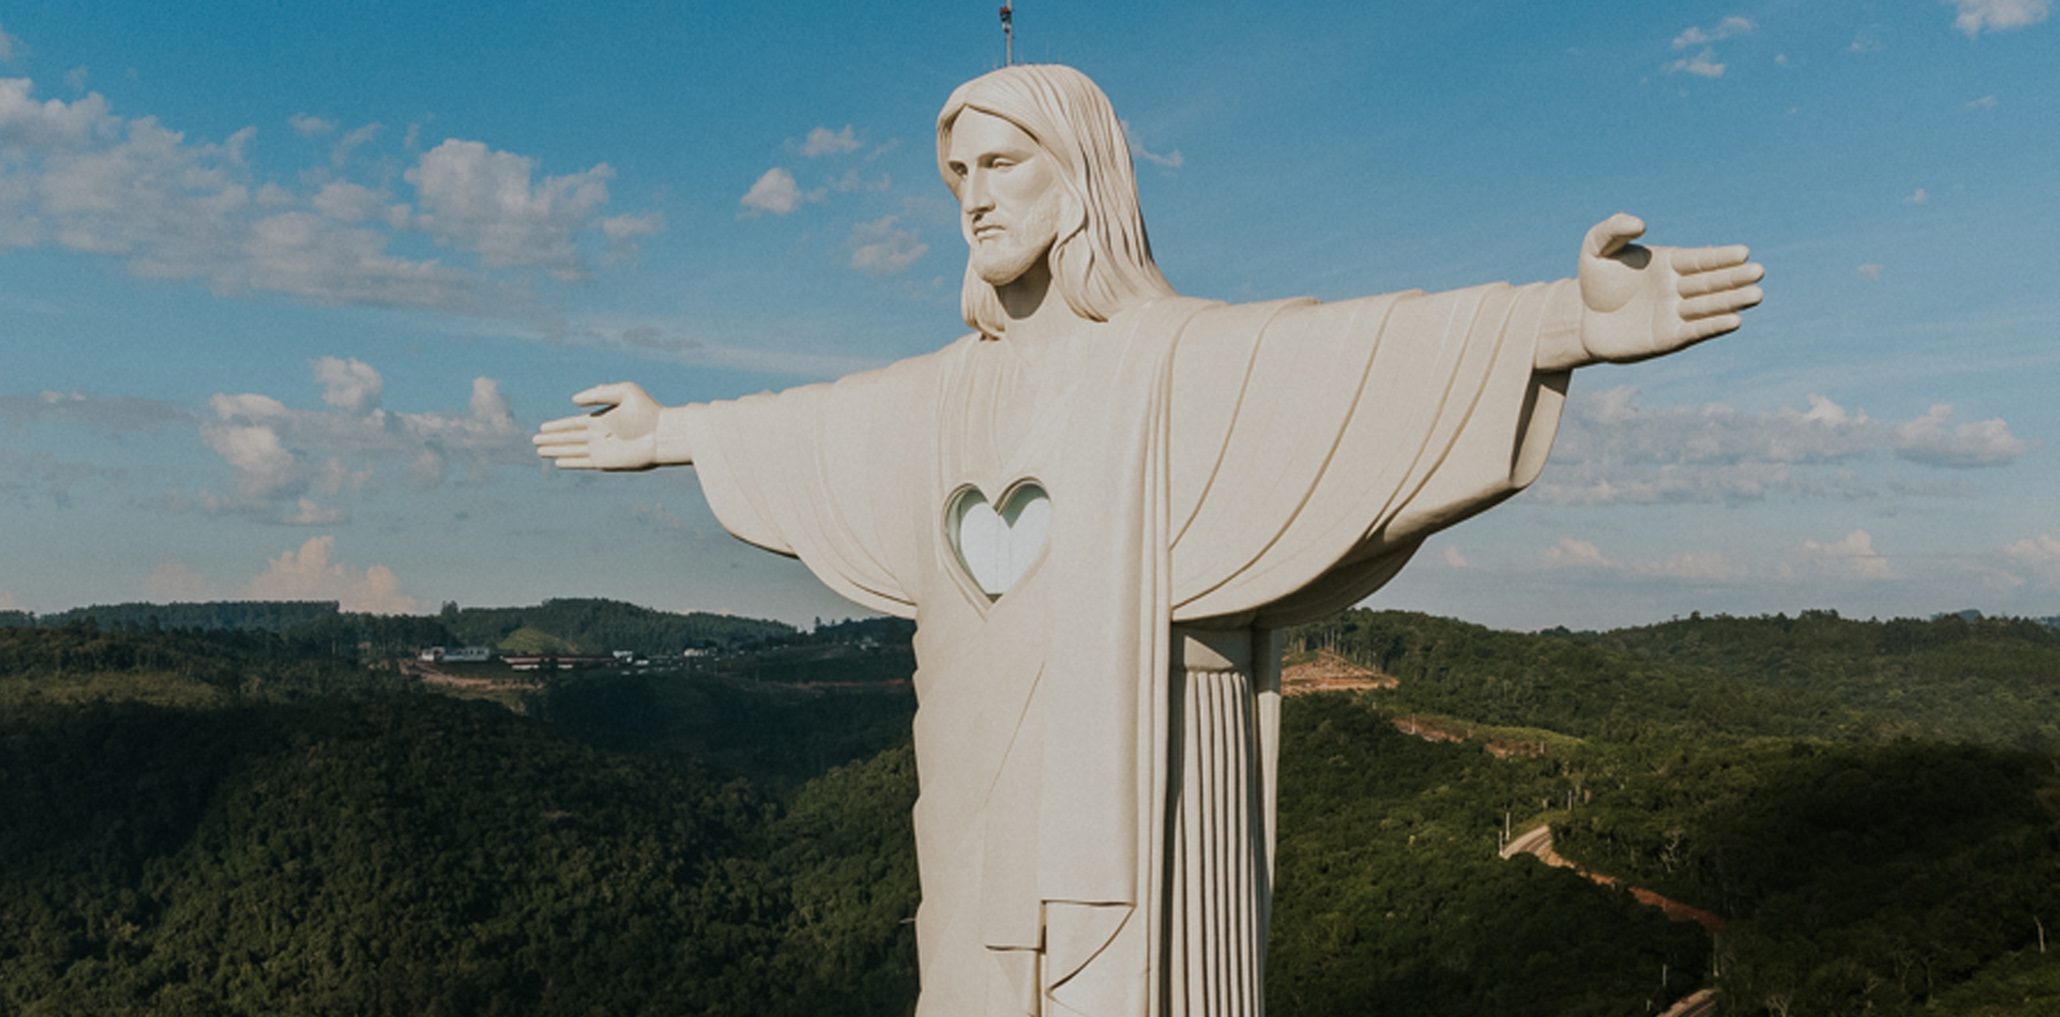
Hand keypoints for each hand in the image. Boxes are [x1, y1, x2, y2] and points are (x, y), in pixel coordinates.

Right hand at [533, 382, 662, 470]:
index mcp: (602, 419)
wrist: (663, 433)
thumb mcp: (624, 391)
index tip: (543, 427)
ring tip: (539, 450)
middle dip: (552, 439)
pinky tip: (558, 462)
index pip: (573, 424)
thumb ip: (599, 393)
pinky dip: (570, 462)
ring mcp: (602, 449)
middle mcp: (599, 435)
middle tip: (534, 440)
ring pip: (572, 450)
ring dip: (555, 450)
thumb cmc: (648, 411)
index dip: (558, 426)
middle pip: (569, 438)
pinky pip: (583, 462)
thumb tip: (573, 401)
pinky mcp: (606, 461)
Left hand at [1577, 213, 1764, 363]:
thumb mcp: (1596, 247)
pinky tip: (1734, 321)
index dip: (1721, 257)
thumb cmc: (1595, 279)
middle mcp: (1677, 288)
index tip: (1743, 252)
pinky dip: (1713, 326)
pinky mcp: (1667, 339)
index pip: (1700, 259)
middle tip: (1759, 272)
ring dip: (1731, 302)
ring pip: (1708, 307)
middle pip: (1710, 282)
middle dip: (1735, 278)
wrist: (1580, 317)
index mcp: (1669, 263)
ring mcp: (1675, 314)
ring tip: (1756, 295)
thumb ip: (1615, 229)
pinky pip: (1694, 331)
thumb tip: (1641, 223)